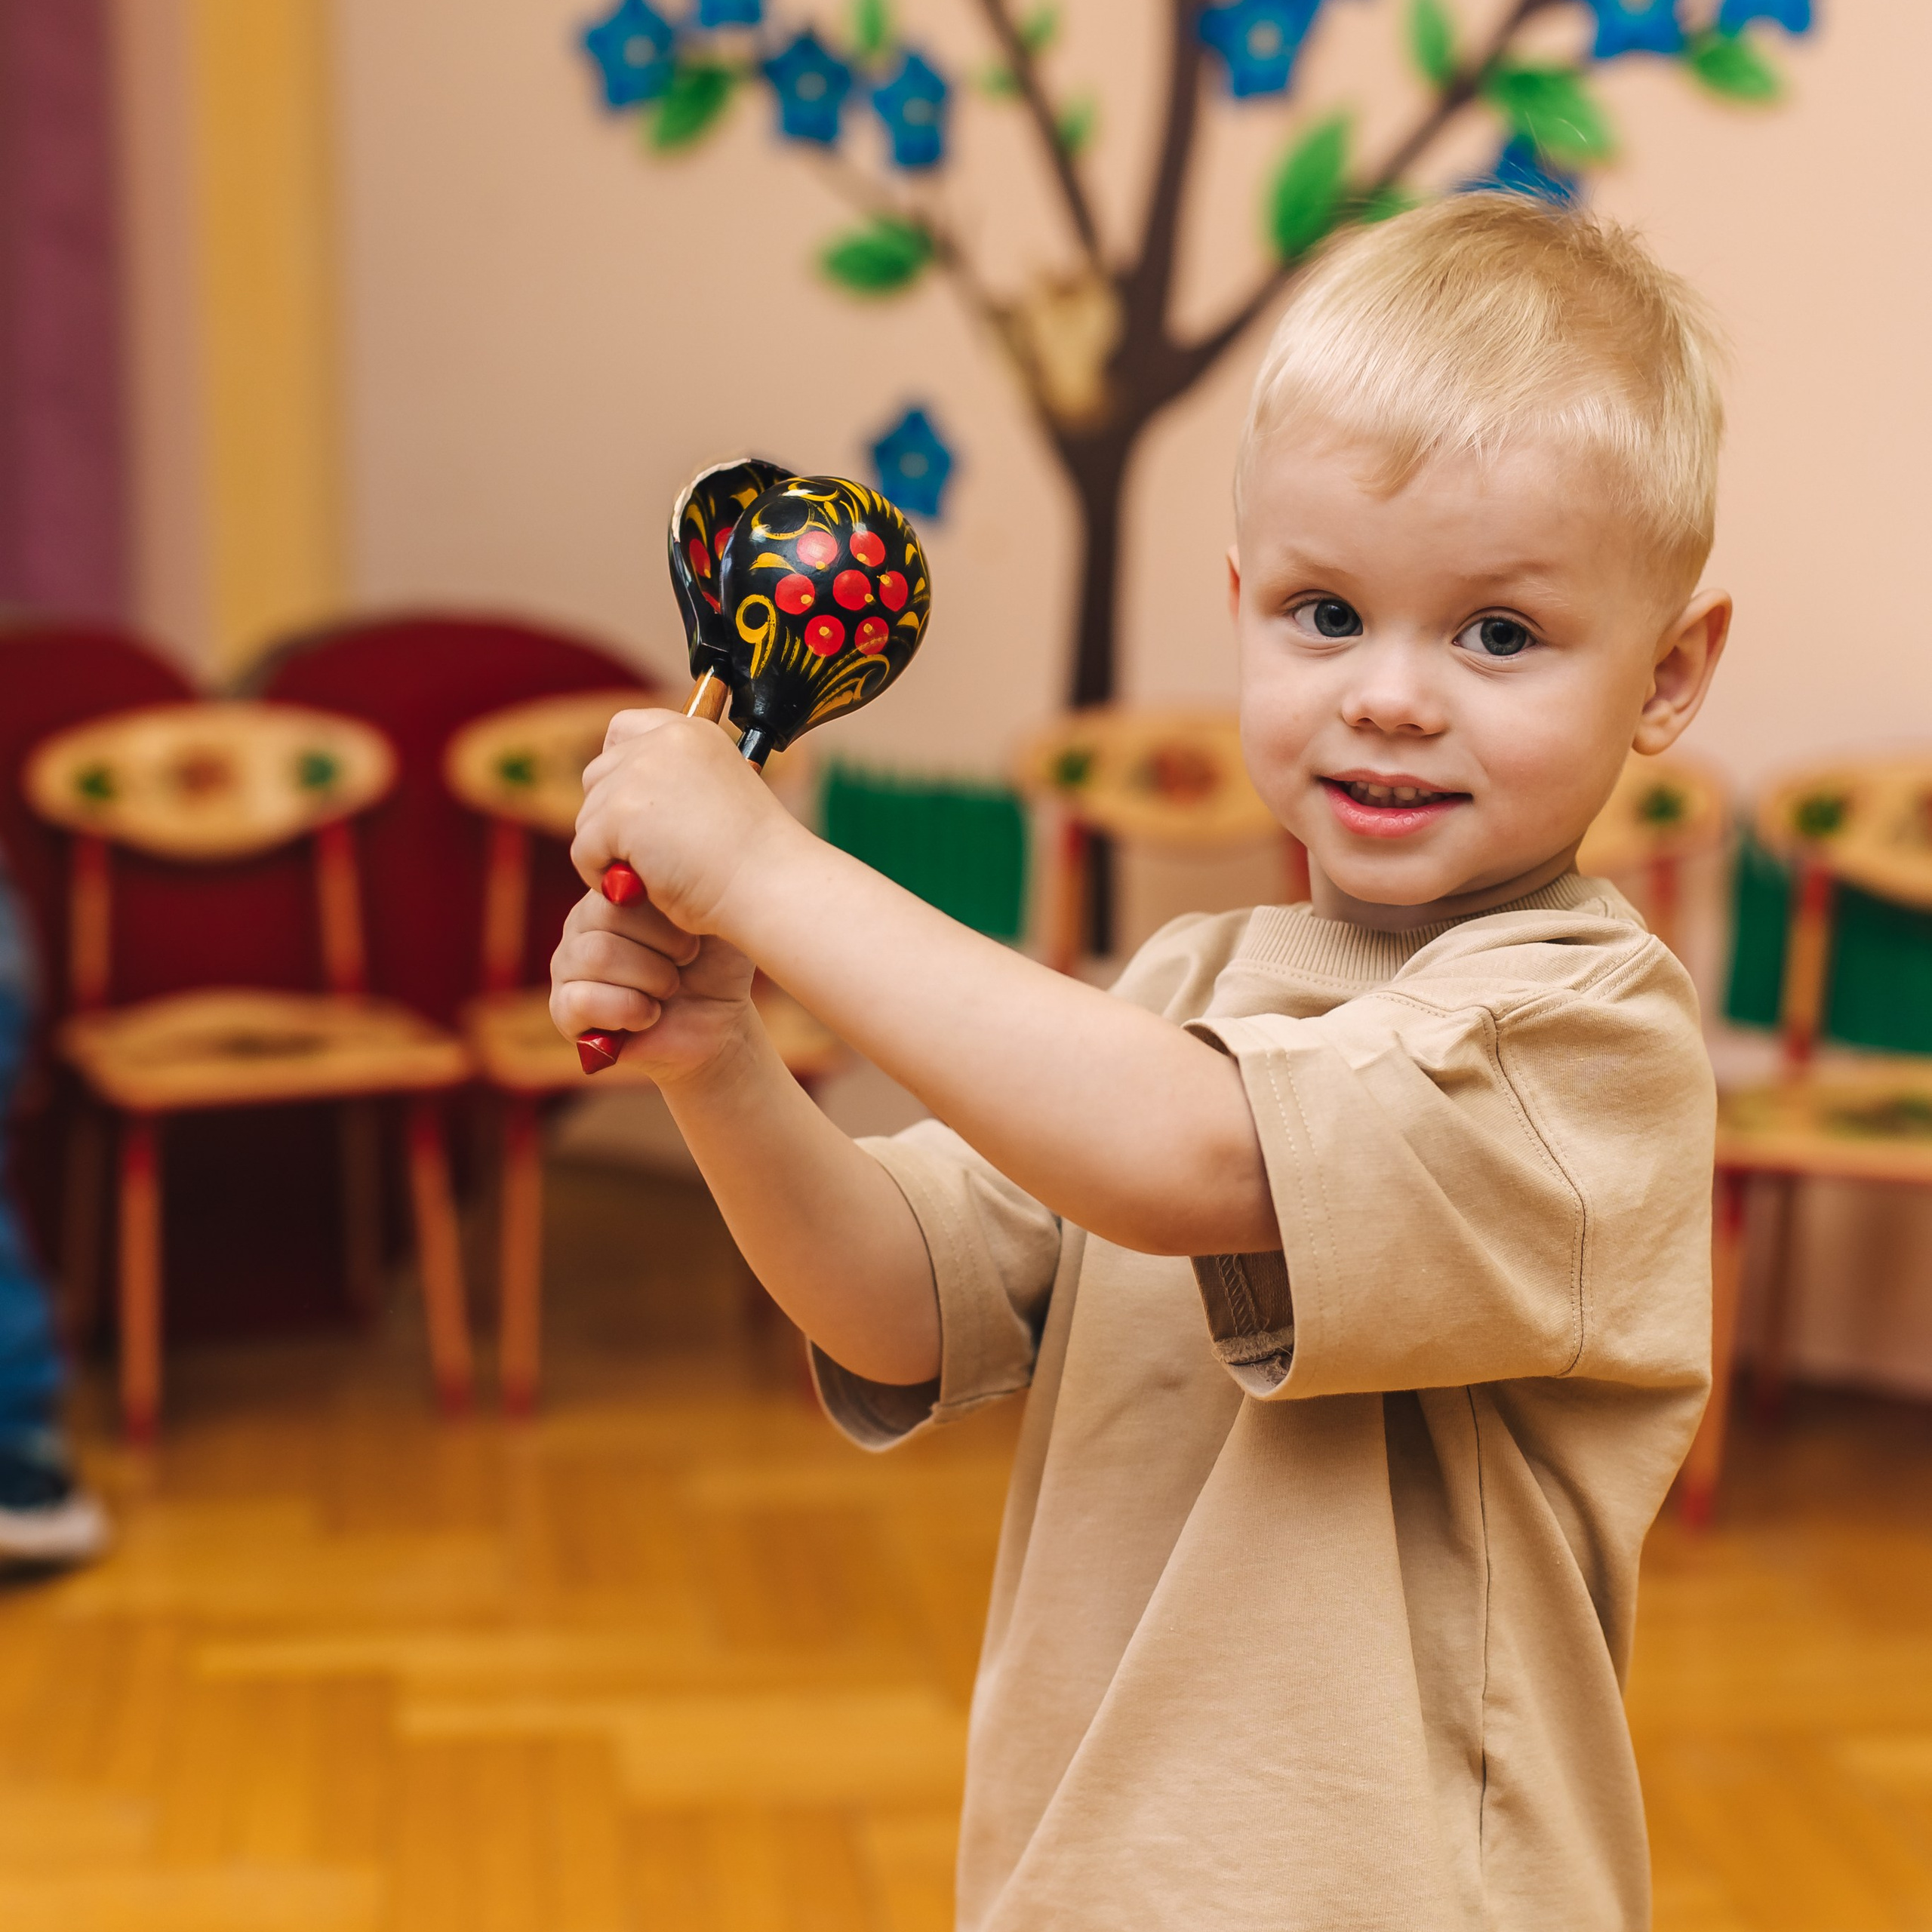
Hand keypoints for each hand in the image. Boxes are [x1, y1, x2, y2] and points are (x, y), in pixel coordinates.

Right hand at [549, 888, 758, 1082]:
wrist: (717, 1025)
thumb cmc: (716, 967)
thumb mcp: (715, 919)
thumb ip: (692, 885)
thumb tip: (660, 878)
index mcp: (615, 893)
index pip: (621, 879)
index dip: (666, 914)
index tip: (693, 935)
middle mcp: (584, 923)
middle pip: (607, 915)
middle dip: (665, 948)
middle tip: (684, 965)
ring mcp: (567, 965)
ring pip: (596, 955)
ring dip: (651, 980)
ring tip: (669, 991)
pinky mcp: (563, 1009)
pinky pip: (581, 1000)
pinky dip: (628, 1011)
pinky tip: (648, 1015)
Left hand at [572, 709, 797, 937]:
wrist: (770, 884)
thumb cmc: (753, 861)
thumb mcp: (716, 798)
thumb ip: (675, 786)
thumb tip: (633, 806)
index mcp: (692, 732)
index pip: (624, 729)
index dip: (619, 769)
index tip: (634, 808)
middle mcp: (663, 740)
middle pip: (597, 775)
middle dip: (611, 818)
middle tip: (647, 855)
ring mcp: (639, 771)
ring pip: (588, 816)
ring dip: (610, 852)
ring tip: (655, 876)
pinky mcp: (620, 810)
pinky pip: (584, 850)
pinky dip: (603, 877)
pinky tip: (643, 890)